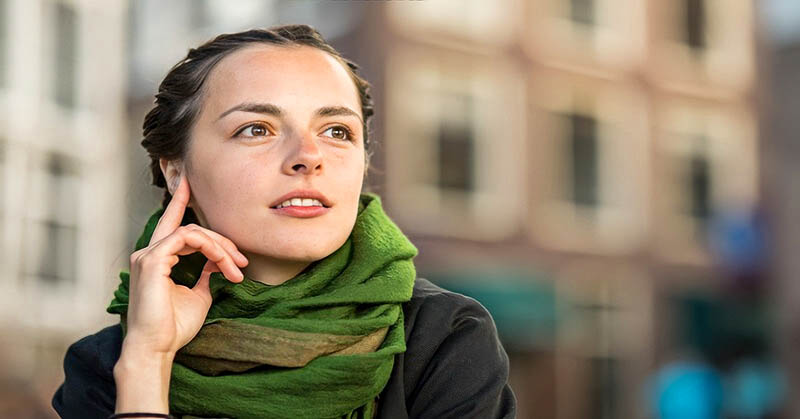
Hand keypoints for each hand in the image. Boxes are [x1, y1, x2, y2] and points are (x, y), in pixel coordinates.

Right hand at [122, 173, 248, 355]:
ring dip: (221, 247)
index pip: (171, 225)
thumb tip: (219, 261)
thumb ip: (206, 274)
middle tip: (242, 260)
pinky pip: (187, 239)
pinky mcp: (152, 261)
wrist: (157, 348)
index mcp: (157, 260)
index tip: (189, 184)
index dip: (179, 202)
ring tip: (237, 268)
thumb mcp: (198, 294)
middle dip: (221, 239)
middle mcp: (148, 254)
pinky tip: (223, 262)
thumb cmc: (173, 326)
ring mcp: (148, 256)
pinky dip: (210, 248)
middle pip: (189, 228)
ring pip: (192, 232)